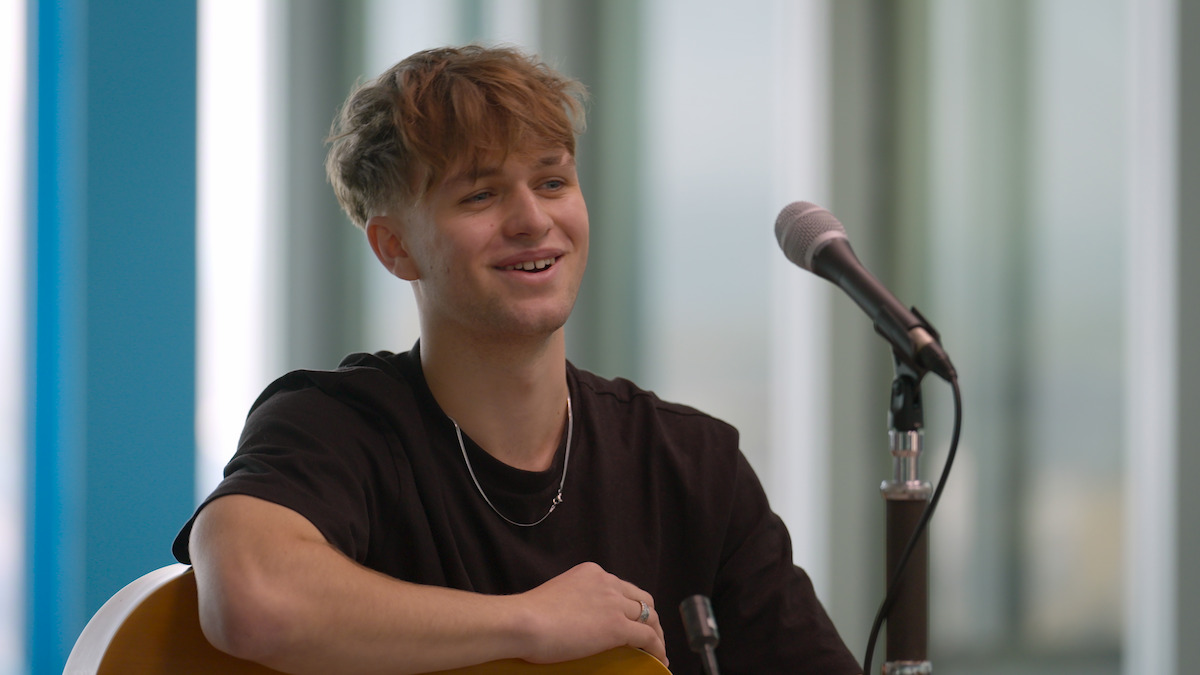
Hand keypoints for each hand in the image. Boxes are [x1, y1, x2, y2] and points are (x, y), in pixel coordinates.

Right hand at [512, 562, 667, 667]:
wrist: (524, 622)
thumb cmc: (528, 615)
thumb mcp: (557, 596)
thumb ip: (573, 602)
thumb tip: (576, 620)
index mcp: (592, 573)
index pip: (621, 588)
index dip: (630, 605)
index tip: (631, 619)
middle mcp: (607, 582)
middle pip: (641, 599)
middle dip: (649, 617)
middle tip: (650, 635)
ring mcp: (613, 603)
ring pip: (650, 617)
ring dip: (657, 634)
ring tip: (658, 650)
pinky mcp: (617, 626)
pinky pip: (648, 637)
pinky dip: (658, 648)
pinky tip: (660, 660)